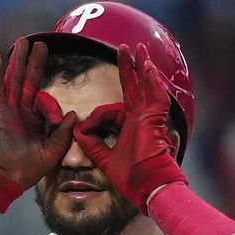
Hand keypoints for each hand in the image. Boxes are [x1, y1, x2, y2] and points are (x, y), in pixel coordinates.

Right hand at [0, 38, 76, 210]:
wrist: (2, 179)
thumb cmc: (26, 170)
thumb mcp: (52, 152)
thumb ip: (63, 134)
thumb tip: (73, 114)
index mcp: (34, 120)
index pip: (44, 101)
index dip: (51, 107)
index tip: (55, 121)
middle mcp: (20, 111)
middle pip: (28, 81)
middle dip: (35, 62)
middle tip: (41, 43)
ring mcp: (6, 110)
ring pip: (13, 79)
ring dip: (18, 60)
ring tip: (23, 41)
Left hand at [73, 43, 186, 213]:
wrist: (147, 188)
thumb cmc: (132, 178)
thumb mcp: (105, 159)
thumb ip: (92, 145)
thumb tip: (78, 131)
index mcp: (132, 127)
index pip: (115, 108)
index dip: (98, 116)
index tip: (86, 127)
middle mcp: (142, 119)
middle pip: (134, 87)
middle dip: (129, 67)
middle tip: (126, 47)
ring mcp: (150, 119)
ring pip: (147, 86)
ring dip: (141, 67)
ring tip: (137, 48)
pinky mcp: (156, 122)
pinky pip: (155, 97)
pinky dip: (151, 81)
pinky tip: (146, 66)